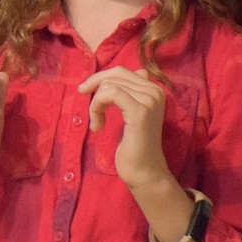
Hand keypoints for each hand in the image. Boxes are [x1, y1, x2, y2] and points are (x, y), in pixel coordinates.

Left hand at [78, 67, 172, 193]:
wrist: (144, 171)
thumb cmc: (134, 144)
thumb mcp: (131, 113)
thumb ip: (132, 92)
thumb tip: (138, 71)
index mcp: (154, 89)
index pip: (121, 71)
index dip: (100, 79)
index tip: (86, 92)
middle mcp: (155, 91)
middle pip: (115, 74)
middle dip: (95, 89)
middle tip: (89, 110)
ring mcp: (149, 100)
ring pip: (109, 85)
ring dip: (95, 104)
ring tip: (96, 124)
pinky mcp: (140, 111)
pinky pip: (110, 93)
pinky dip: (97, 106)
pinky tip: (97, 126)